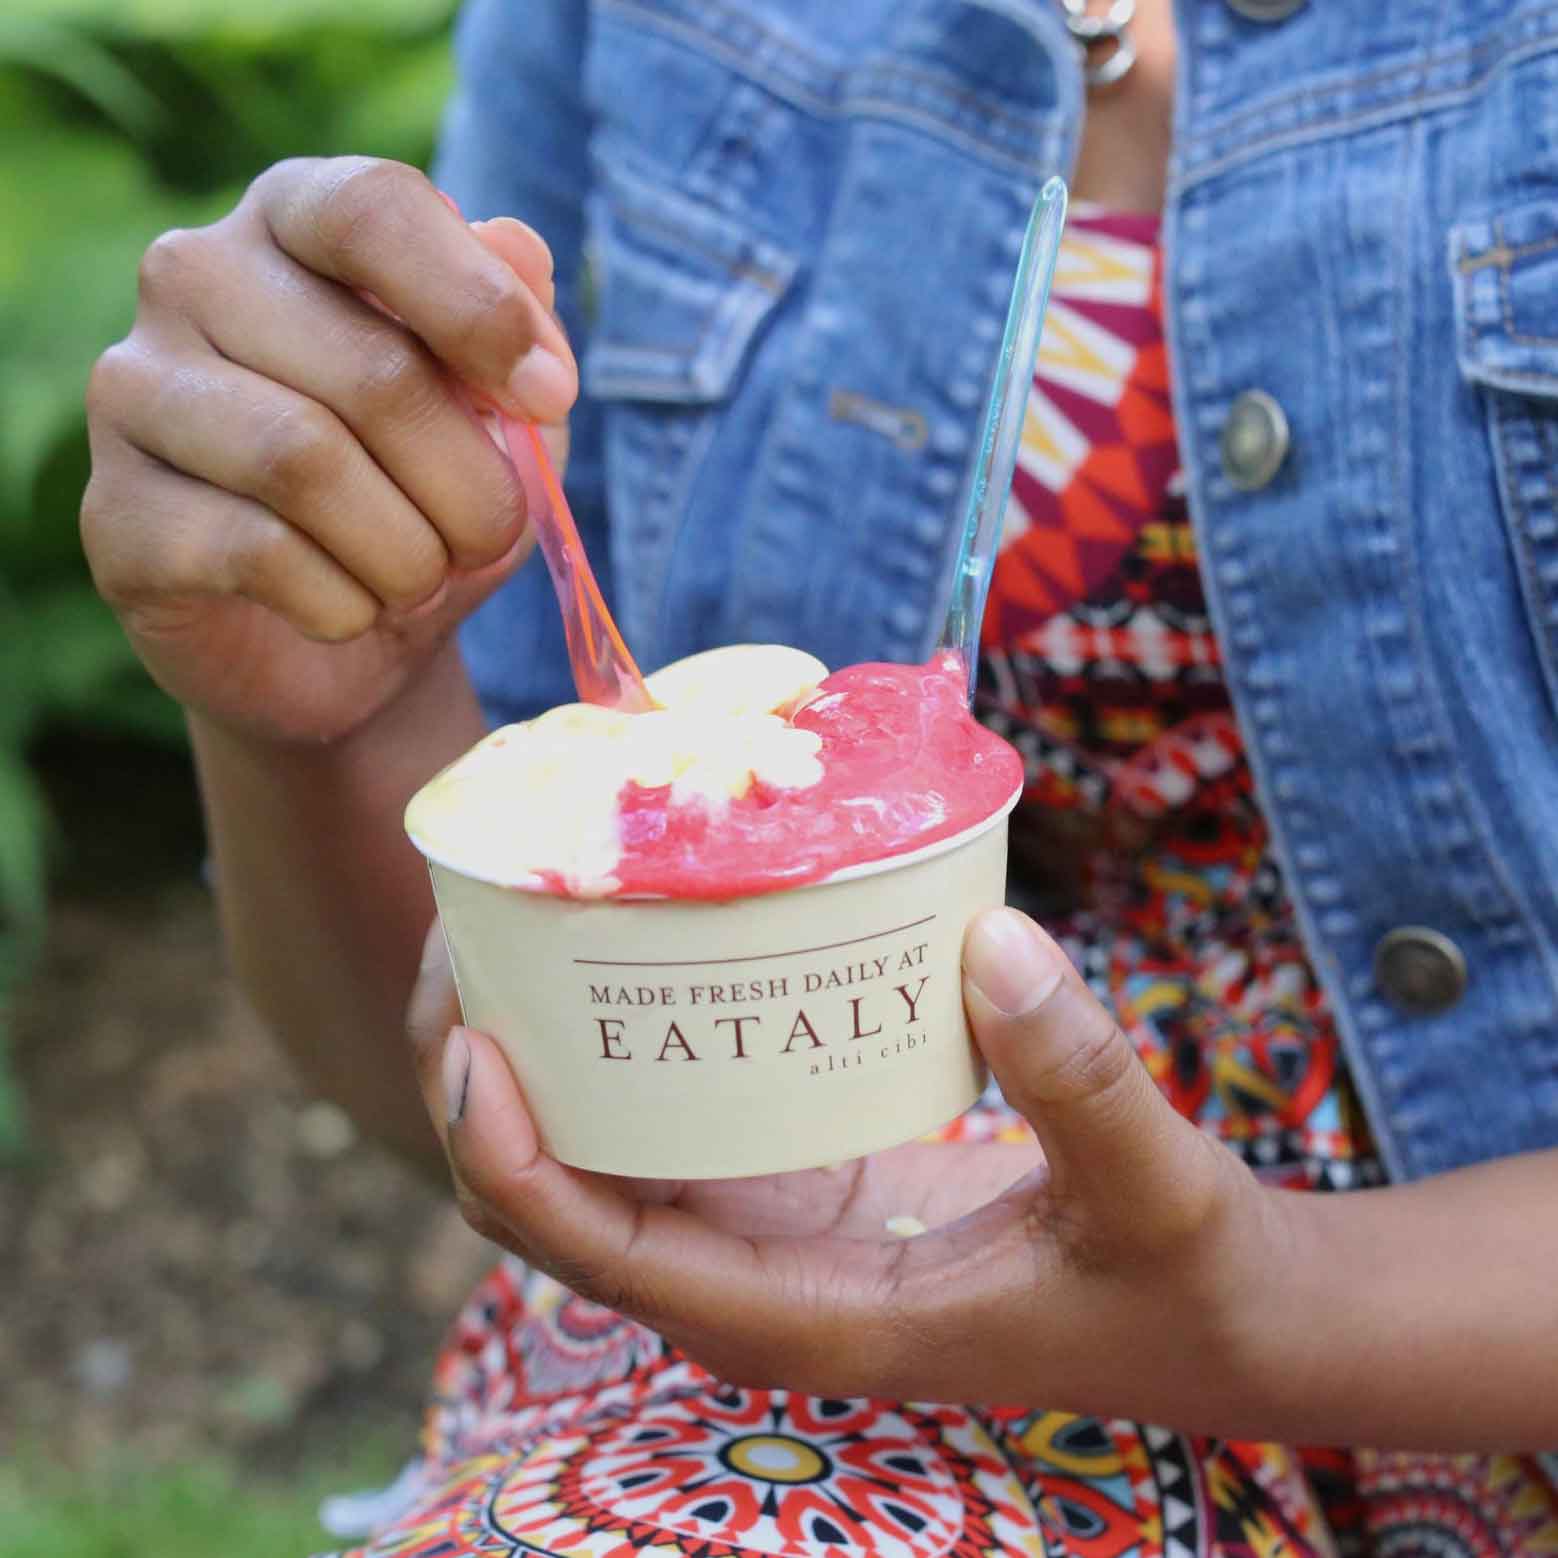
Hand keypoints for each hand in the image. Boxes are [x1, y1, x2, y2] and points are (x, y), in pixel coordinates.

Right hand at [82, 156, 575, 745]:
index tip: (551, 397)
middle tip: (492, 535)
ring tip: (424, 579)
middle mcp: (194, 278)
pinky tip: (354, 611)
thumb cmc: (427, 499)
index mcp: (294, 221)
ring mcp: (135, 389)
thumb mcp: (500, 419)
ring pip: (306, 462)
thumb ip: (518, 330)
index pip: (373, 210)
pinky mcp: (118, 513)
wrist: (344, 639)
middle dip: (472, 485)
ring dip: (408, 552)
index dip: (480, 307)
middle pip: (372, 369)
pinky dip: (344, 604)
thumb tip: (521, 252)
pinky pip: (256, 553)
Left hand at [410, 908, 1288, 1432]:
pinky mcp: (798, 1184)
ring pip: (591, 1162)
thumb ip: (1085, 1080)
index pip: (602, 1257)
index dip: (509, 1159)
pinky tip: (624, 947)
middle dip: (478, 1089)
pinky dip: (619, 1046)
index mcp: (804, 1317)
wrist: (1213, 1314)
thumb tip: (992, 940)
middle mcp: (756, 1283)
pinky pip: (666, 1123)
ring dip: (528, 1059)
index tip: (474, 1038)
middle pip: (555, 1205)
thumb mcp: (1155, 1188)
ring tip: (509, 922)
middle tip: (468, 936)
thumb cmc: (1182, 1280)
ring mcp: (768, 1233)